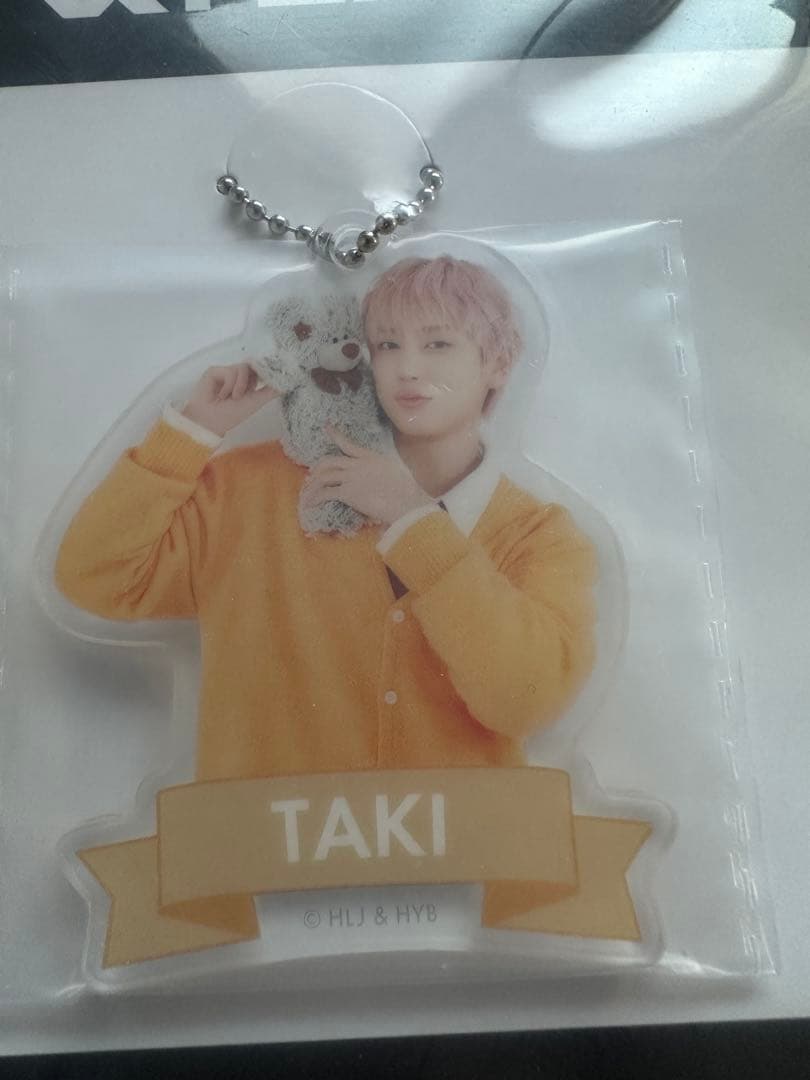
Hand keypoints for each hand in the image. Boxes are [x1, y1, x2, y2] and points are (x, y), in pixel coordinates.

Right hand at [181, 363, 278, 437]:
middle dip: (254, 378)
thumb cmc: (230, 415)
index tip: (277, 372)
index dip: (266, 370)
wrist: (209, 422)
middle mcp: (236, 376)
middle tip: (251, 390)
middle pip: (252, 366)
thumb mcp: (255, 403)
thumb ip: (269, 392)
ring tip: (233, 398)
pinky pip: (230, 371)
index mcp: (246, 383)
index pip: (259, 370)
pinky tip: (222, 395)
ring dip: (241, 385)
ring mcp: (225, 372)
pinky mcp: (214, 371)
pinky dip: (230, 385)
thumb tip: (287, 384)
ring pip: (243, 367)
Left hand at [301, 426, 434, 525]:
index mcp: (371, 457)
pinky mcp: (348, 492)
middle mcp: (359, 464)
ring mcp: (352, 477)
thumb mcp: (399, 471)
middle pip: (330, 461)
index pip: (349, 444)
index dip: (335, 435)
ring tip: (307, 496)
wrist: (407, 502)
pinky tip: (310, 505)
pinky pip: (325, 493)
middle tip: (312, 476)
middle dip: (318, 469)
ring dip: (313, 487)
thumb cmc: (408, 491)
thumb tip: (391, 473)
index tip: (326, 427)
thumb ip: (389, 469)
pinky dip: (315, 498)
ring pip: (324, 477)